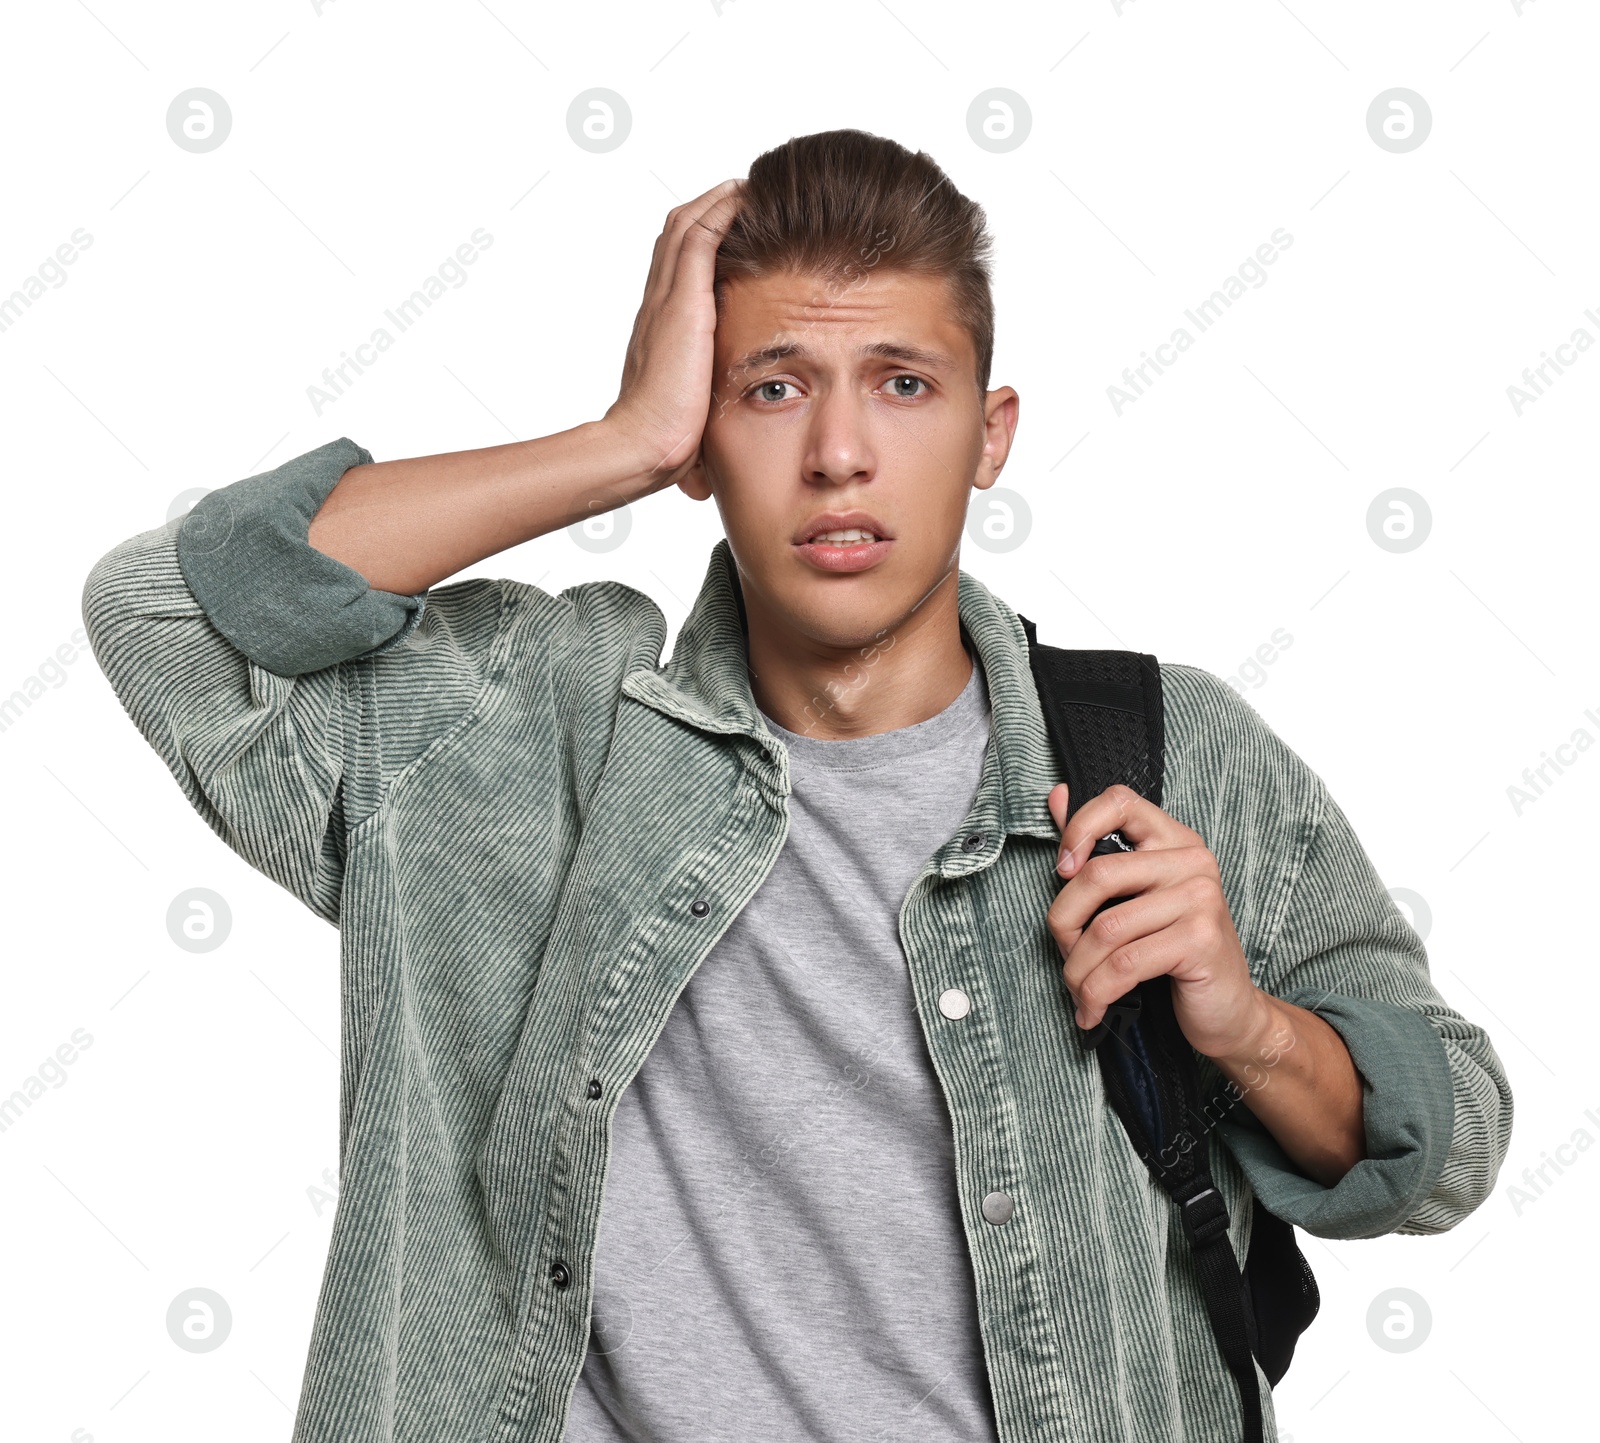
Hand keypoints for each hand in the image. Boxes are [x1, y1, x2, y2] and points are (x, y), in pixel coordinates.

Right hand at [602, 178, 744, 491]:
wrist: (644, 447)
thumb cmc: (666, 447)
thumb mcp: (691, 420)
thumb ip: (702, 418)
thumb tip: (707, 468)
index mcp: (661, 331)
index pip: (678, 271)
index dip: (702, 244)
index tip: (733, 230)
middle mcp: (658, 307)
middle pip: (678, 236)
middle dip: (709, 210)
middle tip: (745, 193)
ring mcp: (667, 300)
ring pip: (687, 226)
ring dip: (718, 200)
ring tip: (751, 184)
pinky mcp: (682, 299)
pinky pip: (700, 235)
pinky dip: (721, 209)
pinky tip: (747, 193)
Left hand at [1045, 782, 1271, 1062]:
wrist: (1228, 1009)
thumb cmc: (1173, 950)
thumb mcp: (1134, 895)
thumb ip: (1096, 844)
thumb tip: (1057, 794)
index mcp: (1173, 839)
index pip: (1119, 801)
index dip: (1079, 828)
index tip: (1061, 870)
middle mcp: (1192, 860)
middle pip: (1098, 874)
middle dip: (1064, 923)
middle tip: (1065, 954)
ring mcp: (1200, 899)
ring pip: (1106, 928)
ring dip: (1079, 970)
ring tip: (1078, 990)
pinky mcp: (1200, 940)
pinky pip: (1125, 965)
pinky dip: (1096, 993)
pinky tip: (1091, 1010)